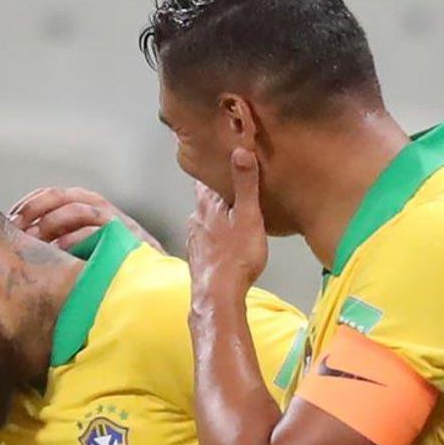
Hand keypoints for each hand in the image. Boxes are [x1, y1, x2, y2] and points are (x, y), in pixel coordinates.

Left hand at [9, 187, 164, 251]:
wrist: (151, 278)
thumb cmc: (112, 262)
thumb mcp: (82, 243)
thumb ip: (59, 234)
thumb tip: (22, 238)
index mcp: (86, 204)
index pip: (51, 194)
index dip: (28, 203)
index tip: (9, 219)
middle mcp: (99, 207)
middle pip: (60, 197)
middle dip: (34, 209)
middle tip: (15, 227)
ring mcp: (114, 220)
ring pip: (76, 210)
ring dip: (51, 222)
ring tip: (33, 239)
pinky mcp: (125, 237)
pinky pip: (95, 231)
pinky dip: (74, 238)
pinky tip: (58, 250)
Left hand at [186, 148, 267, 296]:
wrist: (218, 294)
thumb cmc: (237, 256)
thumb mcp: (248, 215)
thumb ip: (245, 184)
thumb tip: (240, 150)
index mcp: (209, 205)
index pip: (206, 180)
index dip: (213, 170)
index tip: (220, 162)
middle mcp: (196, 219)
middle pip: (204, 200)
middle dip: (216, 193)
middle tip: (230, 187)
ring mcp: (195, 239)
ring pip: (204, 220)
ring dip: (215, 216)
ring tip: (230, 214)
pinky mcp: (198, 258)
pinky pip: (205, 240)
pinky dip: (214, 237)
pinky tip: (224, 242)